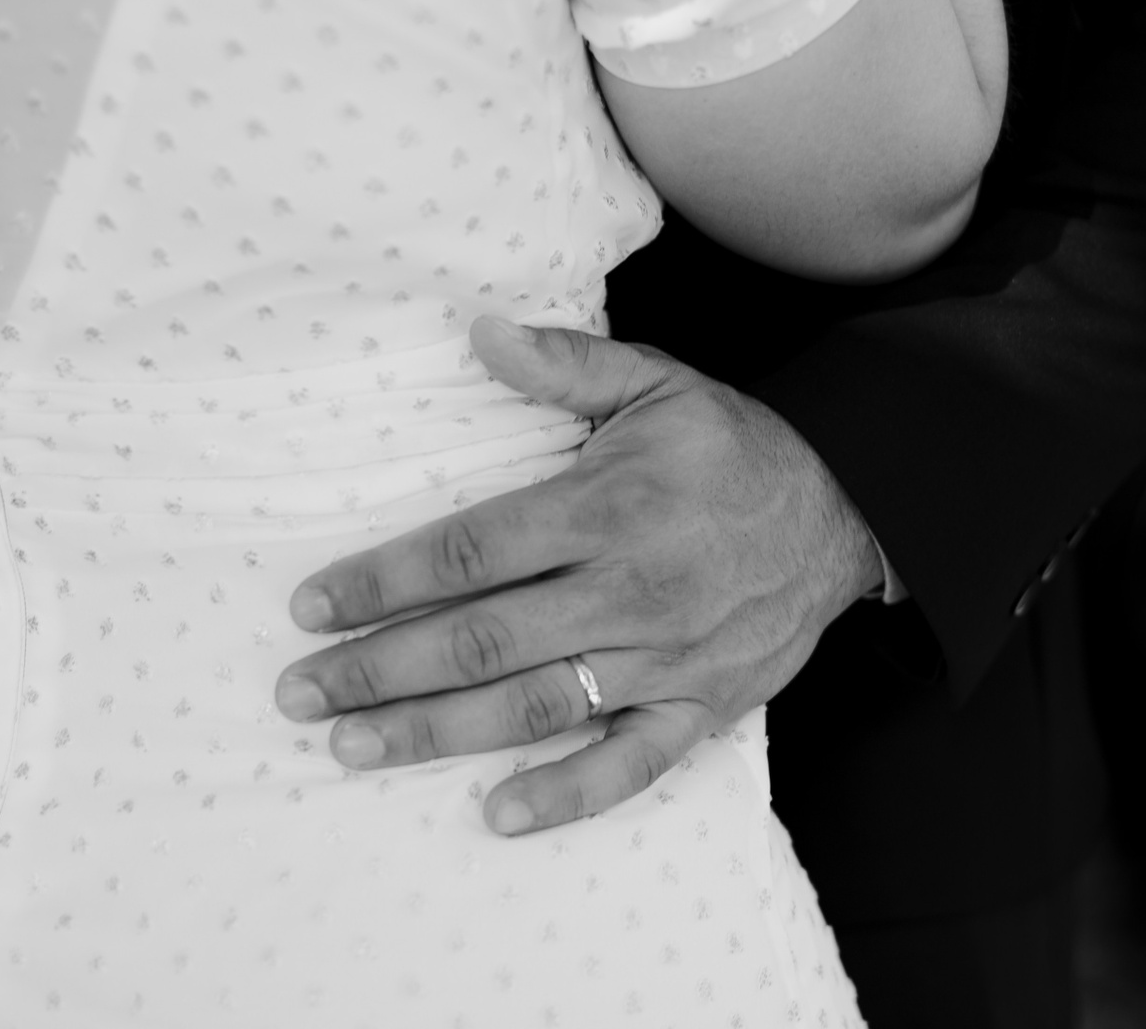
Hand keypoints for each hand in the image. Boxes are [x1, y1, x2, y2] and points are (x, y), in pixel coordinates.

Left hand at [274, 316, 884, 835]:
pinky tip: (496, 814)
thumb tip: (477, 331)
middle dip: (380, 669)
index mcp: (608, 506)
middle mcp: (629, 589)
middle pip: (483, 640)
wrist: (848, 512)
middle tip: (298, 692)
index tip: (311, 604)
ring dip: (436, 732)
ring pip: (535, 706)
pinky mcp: (700, 707)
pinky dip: (565, 795)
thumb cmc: (733, 447)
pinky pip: (629, 766)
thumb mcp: (657, 383)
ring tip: (350, 747)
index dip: (383, 580)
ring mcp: (665, 658)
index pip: (472, 551)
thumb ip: (566, 365)